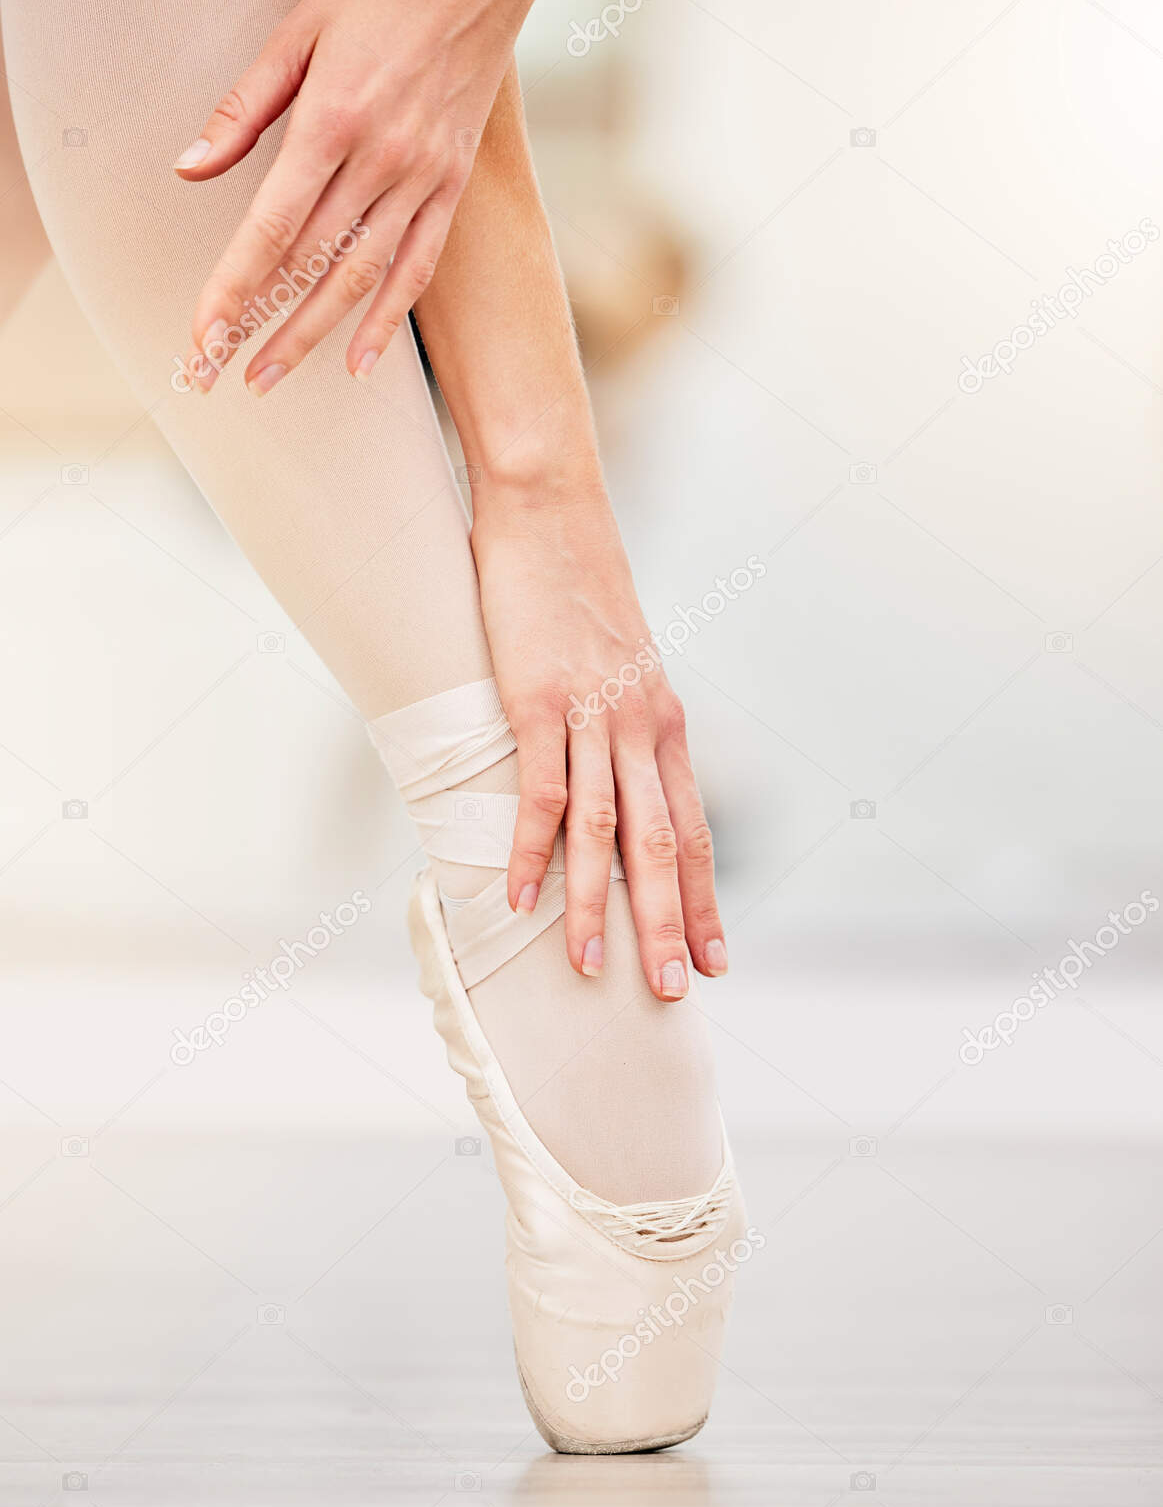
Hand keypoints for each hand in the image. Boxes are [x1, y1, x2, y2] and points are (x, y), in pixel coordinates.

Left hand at [175, 0, 559, 393]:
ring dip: (313, 338)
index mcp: (335, 119)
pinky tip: (358, 361)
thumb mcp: (300, 28)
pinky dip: (387, 319)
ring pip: (362, 280)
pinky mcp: (453, 185)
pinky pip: (418, 267)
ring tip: (271, 376)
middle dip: (261, 328)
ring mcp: (424, 178)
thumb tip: (193, 168)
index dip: (234, 289)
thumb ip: (245, 108)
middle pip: (311, 268)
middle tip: (220, 375)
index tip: (204, 334)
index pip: (273, 228)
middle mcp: (383, 160)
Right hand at [470, 483, 727, 1000]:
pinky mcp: (540, 699)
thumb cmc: (578, 591)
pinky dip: (530, 851)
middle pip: (663, 845)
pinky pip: (543, 791)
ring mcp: (593, 714)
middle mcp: (642, 727)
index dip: (704, 899)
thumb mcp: (621, 664)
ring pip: (607, 831)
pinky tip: (520, 900)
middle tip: (676, 992)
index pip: (694, 829)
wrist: (552, 513)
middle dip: (669, 924)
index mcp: (666, 725)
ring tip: (594, 971)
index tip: (716, 958)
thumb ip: (625, 724)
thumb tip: (617, 774)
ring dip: (599, 907)